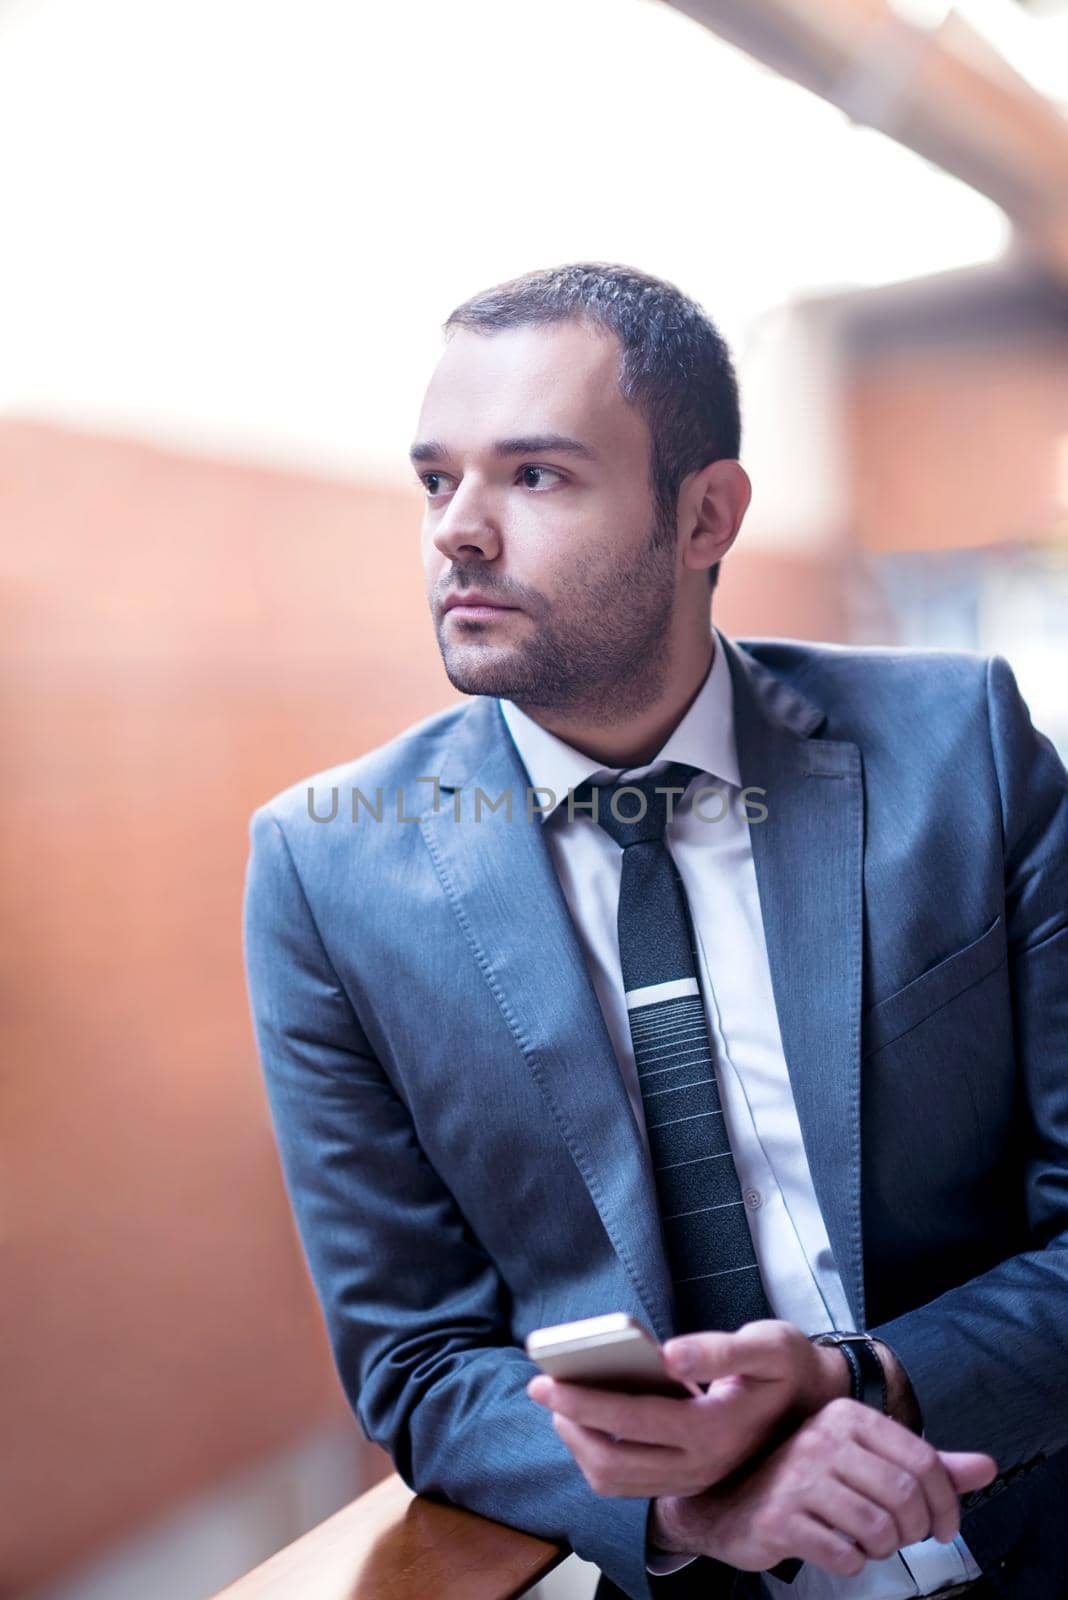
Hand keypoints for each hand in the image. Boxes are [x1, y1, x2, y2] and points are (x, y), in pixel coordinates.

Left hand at [526, 1320, 847, 1498]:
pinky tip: (585, 1423)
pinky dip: (597, 1458)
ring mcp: (693, 1478)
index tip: (547, 1379)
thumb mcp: (766, 1345)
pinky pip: (629, 1483)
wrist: (814, 1403)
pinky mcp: (687, 1480)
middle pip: (614, 1460)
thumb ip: (718, 1349)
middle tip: (540, 1386)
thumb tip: (668, 1353)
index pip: (634, 1420)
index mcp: (715, 1429)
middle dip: (569, 1423)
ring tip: (559, 1405)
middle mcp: (701, 1464)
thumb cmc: (785, 1366)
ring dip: (579, 1446)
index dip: (585, 1401)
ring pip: (617, 1480)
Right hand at [651, 1397, 997, 1578]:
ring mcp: (798, 1478)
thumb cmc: (805, 1481)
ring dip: (882, 1549)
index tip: (943, 1526)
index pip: (923, 1459)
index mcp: (846, 1416)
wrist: (727, 1502)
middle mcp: (822, 1438)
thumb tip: (987, 1467)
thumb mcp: (866, 1461)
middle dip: (915, 1530)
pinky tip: (836, 1549)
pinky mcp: (780, 1519)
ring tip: (865, 1541)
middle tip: (902, 1538)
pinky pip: (846, 1556)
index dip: (946, 1502)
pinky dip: (852, 1564)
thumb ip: (928, 1465)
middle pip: (905, 1496)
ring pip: (879, 1529)